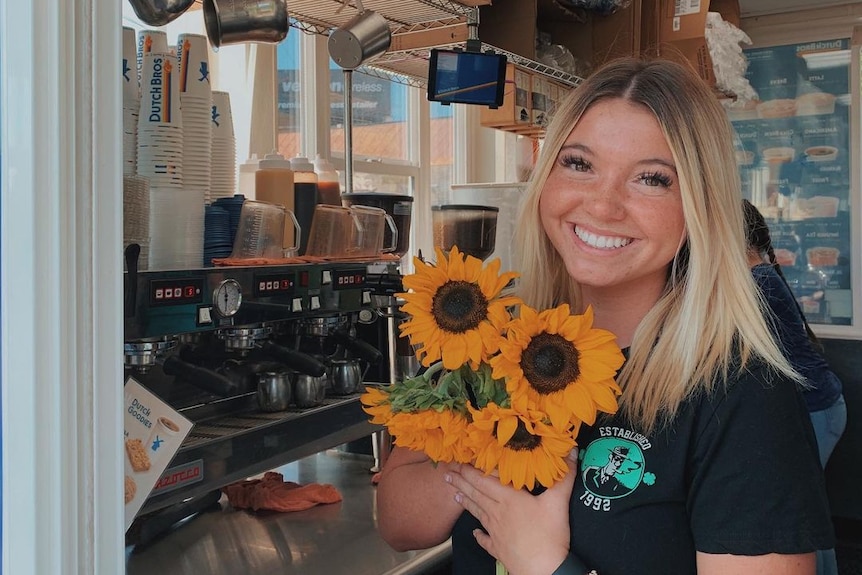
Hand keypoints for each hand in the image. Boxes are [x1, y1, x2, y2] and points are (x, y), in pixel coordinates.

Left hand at [444, 449, 578, 574]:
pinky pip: (485, 540)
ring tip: (454, 494)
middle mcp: (497, 513)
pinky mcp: (498, 548)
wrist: (543, 570)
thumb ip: (565, 476)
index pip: (483, 480)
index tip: (457, 462)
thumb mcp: (558, 502)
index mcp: (508, 498)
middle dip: (461, 483)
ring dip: (465, 502)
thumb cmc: (548, 535)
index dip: (469, 471)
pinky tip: (474, 532)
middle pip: (476, 494)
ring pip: (477, 513)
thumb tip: (572, 452)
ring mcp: (496, 532)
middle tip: (447, 474)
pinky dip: (478, 535)